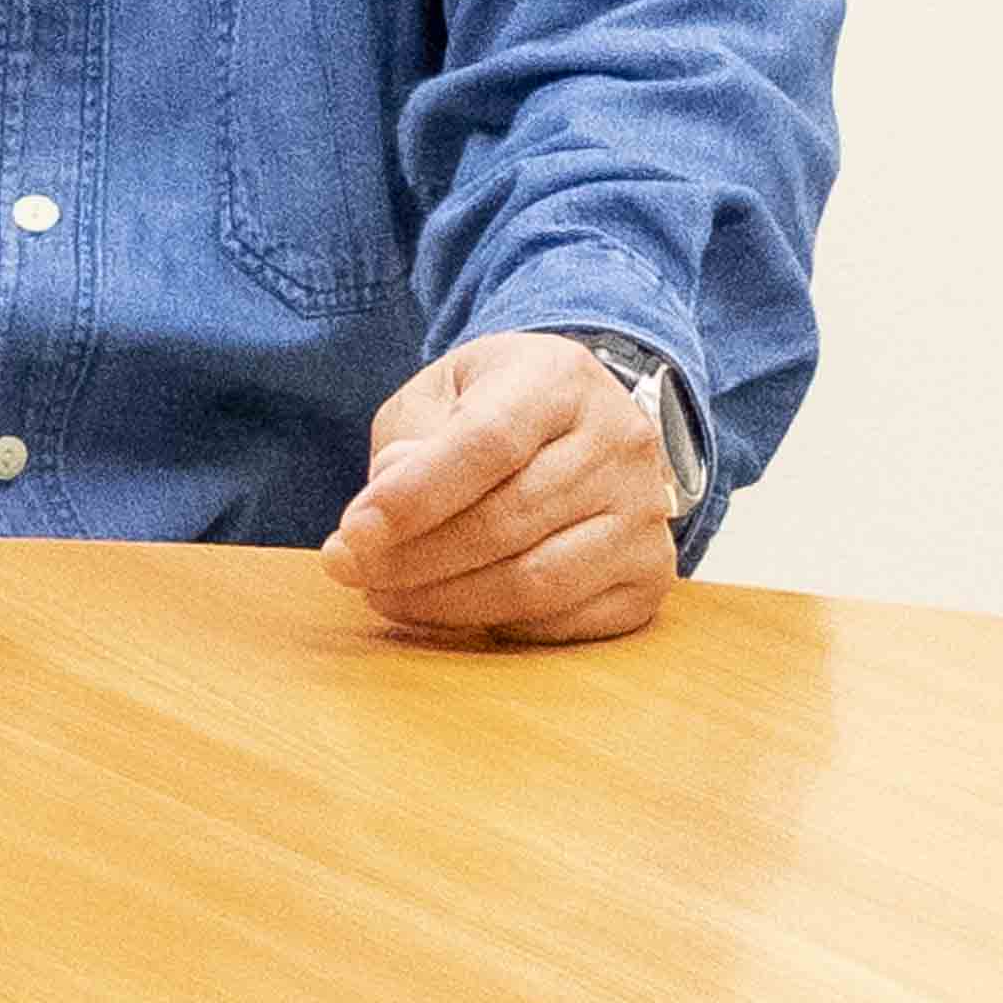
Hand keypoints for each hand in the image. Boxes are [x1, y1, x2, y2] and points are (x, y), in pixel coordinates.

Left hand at [326, 331, 679, 647]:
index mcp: (562, 377)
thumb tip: (380, 521)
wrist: (577, 428)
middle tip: (352, 571)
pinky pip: (563, 621)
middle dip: (413, 559)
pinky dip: (496, 624)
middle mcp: (620, 441)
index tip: (353, 534)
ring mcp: (645, 512)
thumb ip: (407, 446)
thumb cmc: (493, 410)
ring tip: (388, 595)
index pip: (487, 442)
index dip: (415, 496)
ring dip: (445, 602)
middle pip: (506, 520)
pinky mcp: (650, 573)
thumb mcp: (439, 398)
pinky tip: (454, 606)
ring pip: (536, 582)